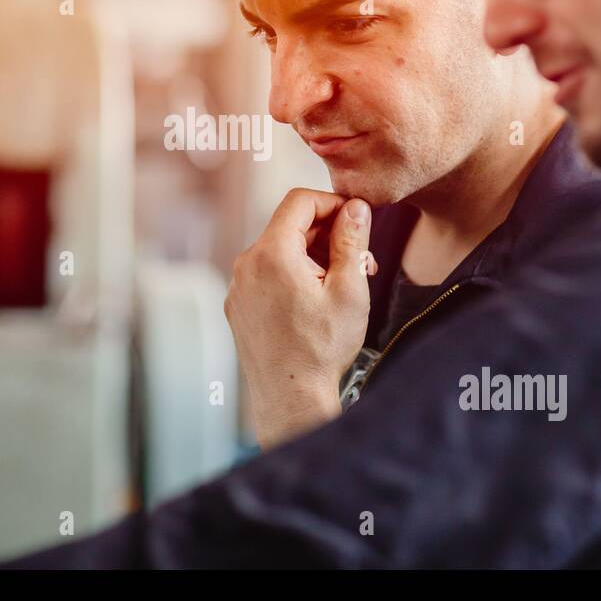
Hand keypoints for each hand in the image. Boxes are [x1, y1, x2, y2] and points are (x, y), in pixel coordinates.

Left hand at [223, 188, 375, 448]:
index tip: (357, 221)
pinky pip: (266, 275)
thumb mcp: (349, 290)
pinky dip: (292, 276)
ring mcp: (238, 286)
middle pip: (289, 226)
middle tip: (362, 262)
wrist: (290, 399)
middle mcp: (246, 264)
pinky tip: (316, 303)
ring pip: (279, 252)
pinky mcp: (237, 306)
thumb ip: (351, 241)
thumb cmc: (322, 348)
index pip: (300, 201)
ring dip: (312, 258)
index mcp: (271, 253)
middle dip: (327, 235)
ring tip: (342, 286)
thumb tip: (355, 207)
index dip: (332, 204)